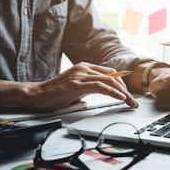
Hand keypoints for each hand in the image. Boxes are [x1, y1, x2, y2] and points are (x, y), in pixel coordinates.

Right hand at [0, 62, 137, 111]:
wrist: (37, 95)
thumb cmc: (55, 93)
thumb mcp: (77, 88)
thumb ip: (90, 87)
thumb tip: (103, 92)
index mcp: (85, 68)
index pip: (110, 73)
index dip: (121, 84)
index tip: (128, 95)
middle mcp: (84, 68)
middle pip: (112, 76)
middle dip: (125, 89)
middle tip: (132, 101)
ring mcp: (80, 74)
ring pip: (109, 80)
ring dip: (123, 93)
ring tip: (130, 102)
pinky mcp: (77, 83)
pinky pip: (100, 86)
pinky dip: (113, 92)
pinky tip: (120, 98)